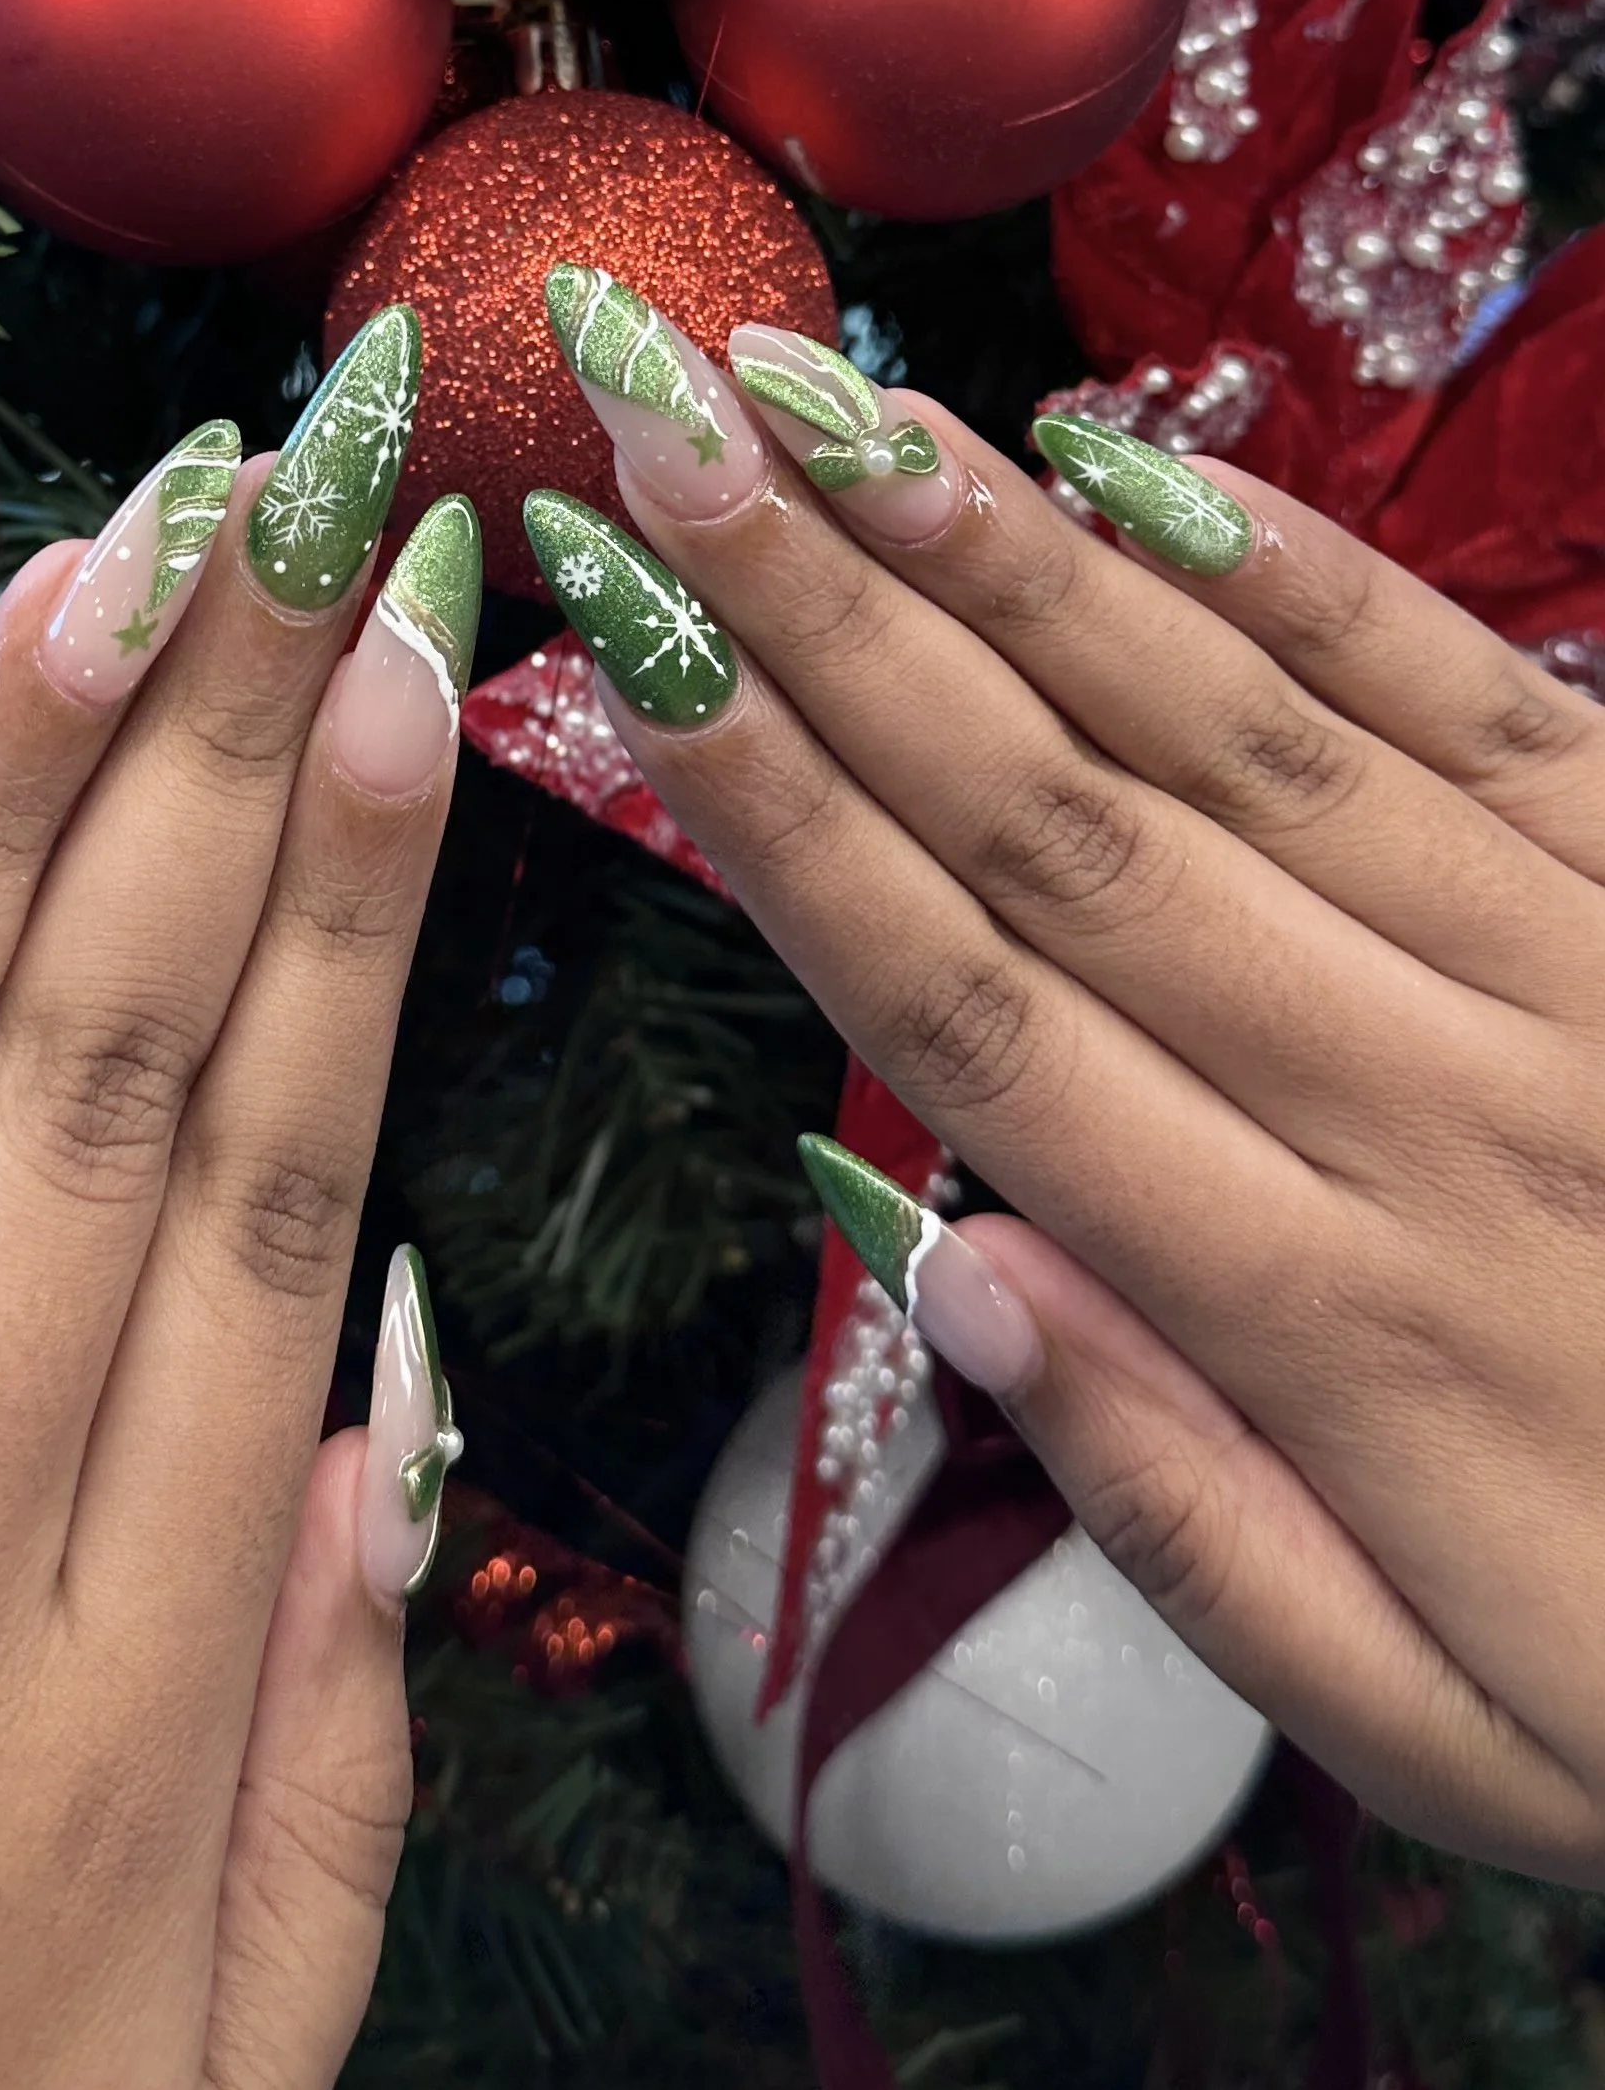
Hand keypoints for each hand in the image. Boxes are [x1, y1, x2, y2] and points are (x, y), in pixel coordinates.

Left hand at [0, 304, 471, 2089]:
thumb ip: (326, 1756)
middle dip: (218, 767)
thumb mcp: (211, 2076)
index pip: (266, 1200)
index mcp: (121, 1710)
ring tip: (109, 577)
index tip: (410, 678)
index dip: (354, 910)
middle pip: (90, 1086)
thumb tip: (370, 1410)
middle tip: (298, 516)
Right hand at [526, 267, 1604, 1884]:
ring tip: (830, 407)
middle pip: (1047, 819)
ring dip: (1007, 555)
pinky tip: (1132, 457)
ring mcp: (1558, 963)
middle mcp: (1413, 1094)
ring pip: (1221, 728)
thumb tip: (945, 1266)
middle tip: (661, 424)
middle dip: (823, 611)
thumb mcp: (1433, 1728)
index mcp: (1316, 1308)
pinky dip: (1290, 570)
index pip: (964, 1010)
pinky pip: (1457, 693)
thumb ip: (1177, 1512)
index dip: (771, 812)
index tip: (622, 651)